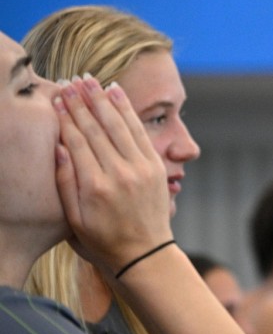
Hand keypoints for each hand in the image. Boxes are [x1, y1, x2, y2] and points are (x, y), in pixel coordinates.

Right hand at [54, 77, 171, 276]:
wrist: (145, 253)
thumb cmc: (102, 240)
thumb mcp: (73, 219)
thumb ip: (65, 182)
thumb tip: (59, 147)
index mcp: (94, 187)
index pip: (77, 141)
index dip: (66, 116)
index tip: (57, 97)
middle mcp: (119, 174)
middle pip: (97, 128)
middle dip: (83, 101)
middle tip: (71, 79)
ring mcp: (141, 169)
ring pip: (119, 125)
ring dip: (104, 99)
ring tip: (90, 79)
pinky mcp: (155, 167)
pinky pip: (139, 132)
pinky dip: (127, 110)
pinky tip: (116, 93)